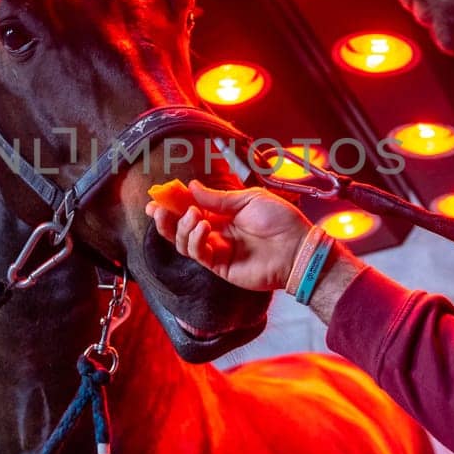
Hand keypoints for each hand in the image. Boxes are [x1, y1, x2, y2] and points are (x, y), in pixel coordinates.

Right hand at [145, 180, 309, 292]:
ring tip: (194, 215)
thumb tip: (191, 186)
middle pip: (180, 229)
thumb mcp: (248, 199)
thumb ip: (218, 198)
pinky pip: (198, 254)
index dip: (172, 205)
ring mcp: (217, 250)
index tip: (157, 197)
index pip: (190, 209)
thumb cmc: (280, 220)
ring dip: (182, 228)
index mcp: (223, 215)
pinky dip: (195, 239)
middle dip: (166, 220)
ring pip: (184, 243)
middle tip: (157, 209)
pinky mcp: (220, 266)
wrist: (297, 247)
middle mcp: (216, 233)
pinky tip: (203, 227)